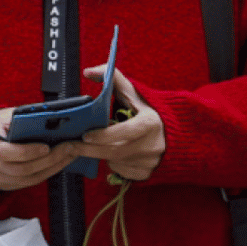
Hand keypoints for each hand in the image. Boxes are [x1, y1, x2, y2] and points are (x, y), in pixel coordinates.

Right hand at [0, 107, 80, 191]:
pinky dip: (46, 173)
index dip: (28, 152)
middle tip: (67, 148)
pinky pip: (29, 183)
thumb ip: (17, 117)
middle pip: (23, 170)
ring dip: (52, 168)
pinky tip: (58, 163)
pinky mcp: (5, 186)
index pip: (6, 153)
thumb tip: (43, 116)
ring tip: (69, 155)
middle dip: (49, 160)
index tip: (46, 146)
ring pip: (29, 180)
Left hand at [76, 67, 165, 181]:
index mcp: (150, 123)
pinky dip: (113, 163)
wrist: (175, 132)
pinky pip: (120, 171)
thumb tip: (89, 71)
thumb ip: (112, 78)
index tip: (86, 135)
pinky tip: (114, 152)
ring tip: (97, 144)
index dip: (103, 135)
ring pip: (115, 162)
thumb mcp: (134, 93)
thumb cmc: (148, 111)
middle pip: (115, 152)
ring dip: (102, 154)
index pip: (125, 132)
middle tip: (72, 145)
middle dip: (90, 149)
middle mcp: (152, 145)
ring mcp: (150, 162)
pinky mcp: (146, 174)